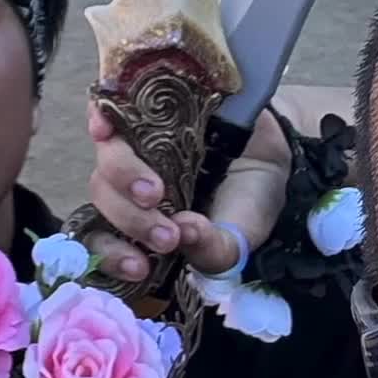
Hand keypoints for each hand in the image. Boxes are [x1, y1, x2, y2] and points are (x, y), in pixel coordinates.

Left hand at [85, 102, 291, 280]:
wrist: (276, 146)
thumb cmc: (250, 197)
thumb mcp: (241, 233)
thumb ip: (214, 248)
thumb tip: (183, 232)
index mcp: (145, 219)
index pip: (105, 239)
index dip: (111, 255)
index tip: (139, 268)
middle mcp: (131, 184)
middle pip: (105, 198)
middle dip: (131, 221)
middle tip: (167, 236)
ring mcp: (137, 146)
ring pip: (107, 160)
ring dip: (123, 177)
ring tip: (155, 192)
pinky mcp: (145, 111)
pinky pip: (110, 109)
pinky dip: (101, 116)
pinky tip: (104, 125)